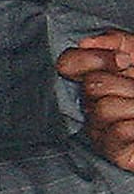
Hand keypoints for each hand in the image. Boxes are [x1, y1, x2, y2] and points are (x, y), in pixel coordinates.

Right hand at [58, 30, 133, 169]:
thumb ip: (119, 42)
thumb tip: (86, 41)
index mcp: (102, 79)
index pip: (68, 64)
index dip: (88, 59)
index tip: (123, 61)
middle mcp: (95, 103)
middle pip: (90, 85)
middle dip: (125, 86)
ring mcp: (102, 129)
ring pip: (103, 109)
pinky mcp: (114, 152)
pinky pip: (118, 132)